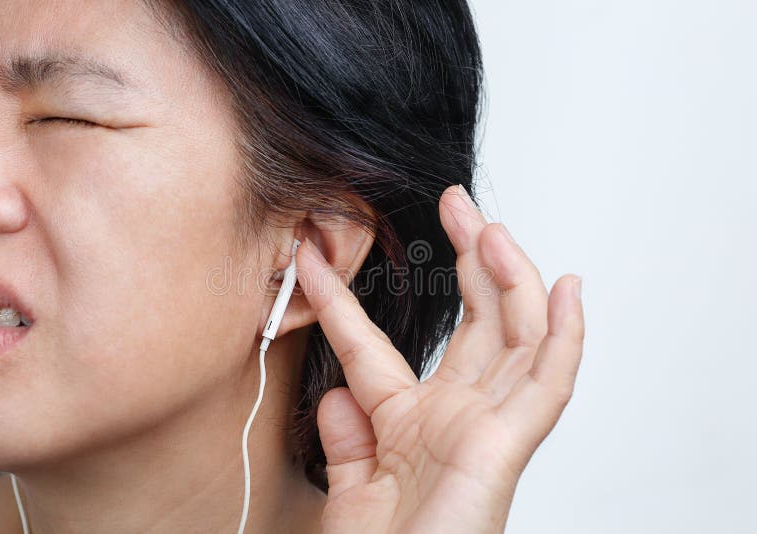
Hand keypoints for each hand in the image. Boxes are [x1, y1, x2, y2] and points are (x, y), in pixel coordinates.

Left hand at [295, 185, 584, 532]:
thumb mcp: (350, 496)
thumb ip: (347, 443)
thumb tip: (335, 396)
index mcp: (411, 425)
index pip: (376, 346)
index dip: (343, 301)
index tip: (309, 257)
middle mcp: (457, 417)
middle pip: (473, 322)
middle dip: (466, 259)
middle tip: (453, 205)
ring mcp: (489, 427)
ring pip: (516, 335)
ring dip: (509, 275)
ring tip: (490, 225)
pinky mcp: (510, 445)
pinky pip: (549, 384)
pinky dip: (564, 335)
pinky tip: (565, 286)